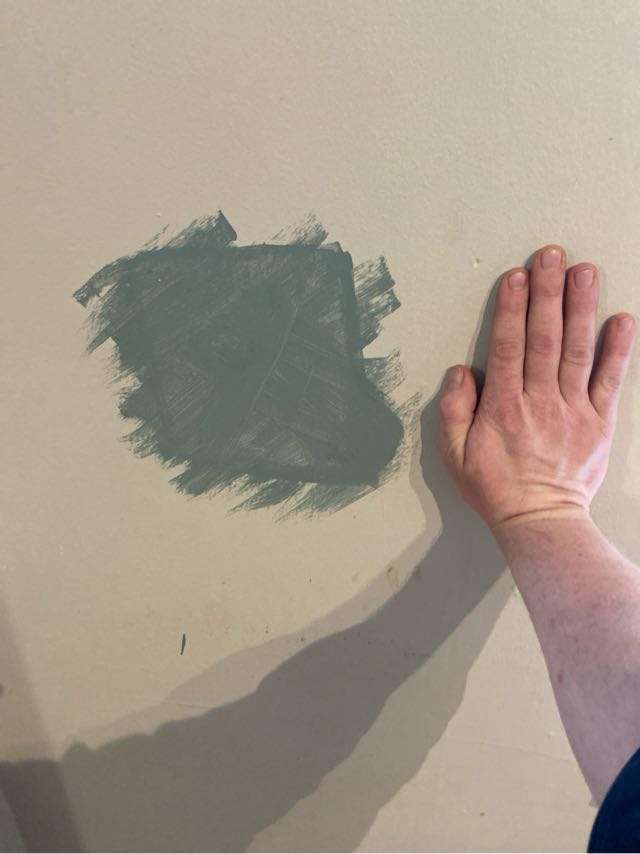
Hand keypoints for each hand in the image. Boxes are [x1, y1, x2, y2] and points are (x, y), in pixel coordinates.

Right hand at [439, 244, 636, 532]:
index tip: (516, 276)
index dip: (512, 309)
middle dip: (547, 293)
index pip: (508, 347)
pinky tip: (623, 319)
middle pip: (544, 338)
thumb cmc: (495, 487)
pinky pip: (610, 380)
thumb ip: (454, 410)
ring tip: (584, 271)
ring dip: (581, 308)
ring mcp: (574, 409)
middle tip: (551, 255)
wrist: (541, 522)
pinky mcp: (600, 421)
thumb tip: (462, 370)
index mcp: (503, 407)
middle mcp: (540, 401)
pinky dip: (618, 349)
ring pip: (577, 350)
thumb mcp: (454, 456)